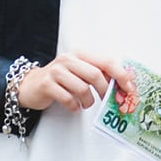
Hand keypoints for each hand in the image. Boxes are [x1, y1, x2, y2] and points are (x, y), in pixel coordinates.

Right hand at [16, 52, 131, 112]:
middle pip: (95, 75)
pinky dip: (75, 107)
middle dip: (105, 91)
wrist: (30, 85)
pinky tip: (74, 107)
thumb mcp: (81, 71)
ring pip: (82, 89)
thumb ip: (101, 74)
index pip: (106, 61)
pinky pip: (68, 99)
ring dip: (88, 101)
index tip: (129, 88)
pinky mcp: (47, 85)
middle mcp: (68, 59)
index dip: (121, 75)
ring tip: (86, 104)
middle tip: (107, 100)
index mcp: (80, 54)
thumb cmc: (61, 80)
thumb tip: (126, 82)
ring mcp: (56, 71)